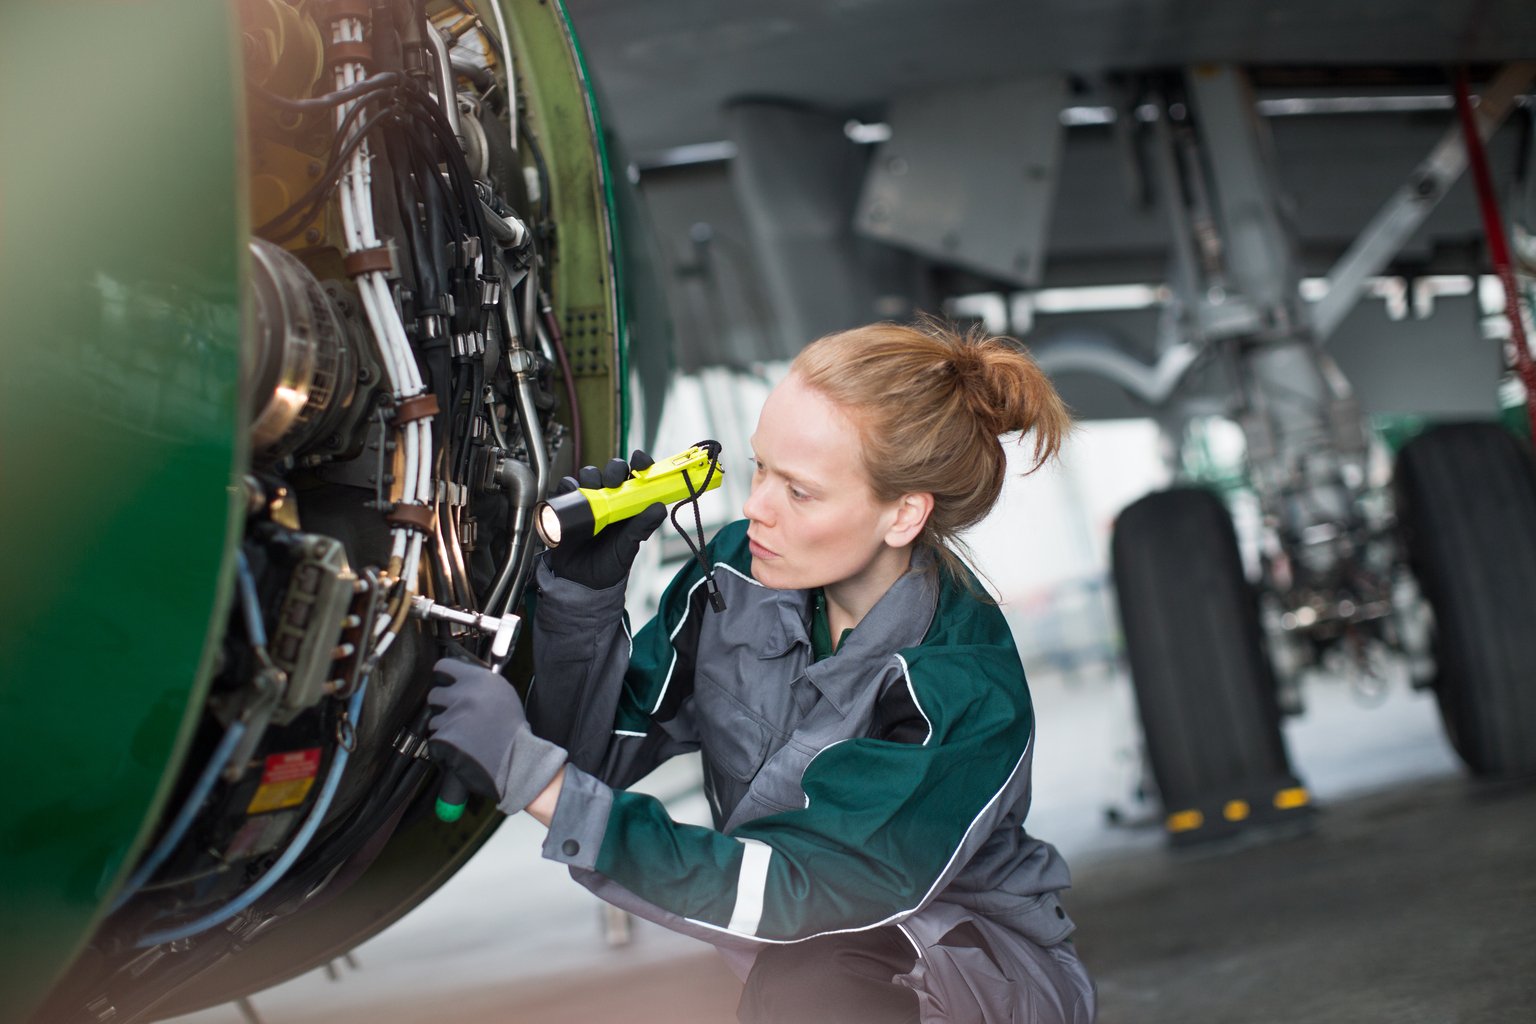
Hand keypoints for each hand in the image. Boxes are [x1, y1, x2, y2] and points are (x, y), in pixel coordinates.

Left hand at [426, 657, 566, 815]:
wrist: (516, 760)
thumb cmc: (512, 730)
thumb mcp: (503, 695)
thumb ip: (480, 684)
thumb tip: (459, 679)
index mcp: (480, 679)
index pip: (445, 666)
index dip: (443, 675)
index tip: (444, 682)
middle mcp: (464, 693)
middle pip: (434, 694)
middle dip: (442, 706)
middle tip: (456, 716)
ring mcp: (453, 715)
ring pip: (434, 719)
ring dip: (444, 728)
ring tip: (464, 737)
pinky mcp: (444, 736)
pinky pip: (435, 739)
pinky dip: (443, 746)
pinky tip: (461, 749)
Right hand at [546, 450, 666, 589]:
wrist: (581, 582)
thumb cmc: (609, 563)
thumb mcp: (629, 546)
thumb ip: (643, 527)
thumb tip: (659, 508)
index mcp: (629, 503)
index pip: (637, 475)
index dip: (640, 463)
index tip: (640, 460)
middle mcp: (610, 497)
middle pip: (612, 469)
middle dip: (613, 470)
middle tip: (613, 482)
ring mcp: (589, 500)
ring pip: (589, 473)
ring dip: (591, 477)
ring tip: (593, 493)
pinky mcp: (568, 505)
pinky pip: (567, 487)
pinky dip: (569, 486)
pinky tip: (573, 494)